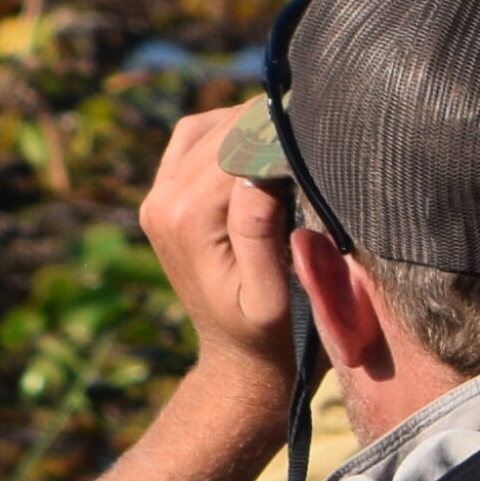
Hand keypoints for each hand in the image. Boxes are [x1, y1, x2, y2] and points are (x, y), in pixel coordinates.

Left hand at [138, 102, 301, 384]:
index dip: (281, 131)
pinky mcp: (164, 196)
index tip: (322, 129)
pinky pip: (192, 139)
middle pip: (220, 131)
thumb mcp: (269, 292)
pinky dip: (226, 131)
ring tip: (293, 136)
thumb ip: (258, 231)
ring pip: (205, 128)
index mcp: (186, 220)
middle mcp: (162, 202)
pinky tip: (261, 146)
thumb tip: (258, 168)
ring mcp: (157, 198)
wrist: (238, 358)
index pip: (237, 147)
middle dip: (267, 123)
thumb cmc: (266, 331)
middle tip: (316, 125)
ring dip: (247, 124)